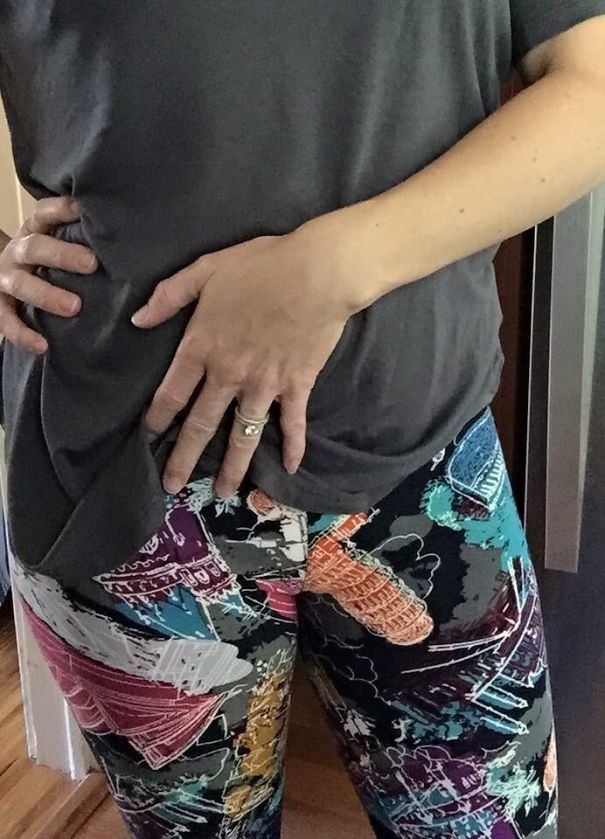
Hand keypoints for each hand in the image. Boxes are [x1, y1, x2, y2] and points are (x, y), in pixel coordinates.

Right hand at [0, 196, 97, 352]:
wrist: (5, 280)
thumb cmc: (49, 262)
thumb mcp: (61, 242)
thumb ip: (84, 238)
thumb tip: (128, 234)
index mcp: (34, 230)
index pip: (45, 213)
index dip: (63, 210)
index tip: (87, 210)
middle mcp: (17, 251)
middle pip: (35, 248)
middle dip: (62, 255)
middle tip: (92, 265)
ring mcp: (6, 278)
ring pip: (21, 284)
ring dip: (47, 295)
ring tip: (74, 307)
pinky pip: (6, 321)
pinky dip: (23, 334)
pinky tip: (43, 346)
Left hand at [132, 224, 358, 497]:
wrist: (318, 272)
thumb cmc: (261, 265)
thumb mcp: (206, 269)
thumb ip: (170, 295)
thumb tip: (138, 320)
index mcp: (203, 346)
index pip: (172, 392)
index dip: (157, 418)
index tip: (148, 437)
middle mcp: (229, 374)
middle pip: (202, 424)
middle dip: (184, 458)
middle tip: (171, 486)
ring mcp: (264, 384)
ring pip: (244, 435)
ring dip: (234, 466)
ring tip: (224, 492)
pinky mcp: (297, 385)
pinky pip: (292, 422)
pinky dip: (292, 446)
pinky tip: (289, 468)